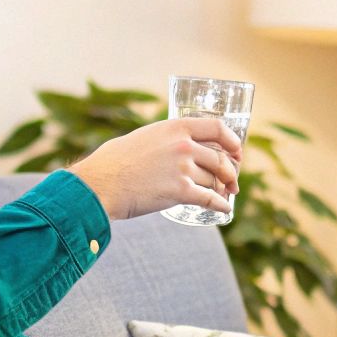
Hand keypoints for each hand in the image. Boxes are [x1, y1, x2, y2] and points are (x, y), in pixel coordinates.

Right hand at [69, 118, 243, 220]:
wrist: (100, 184)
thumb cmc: (114, 162)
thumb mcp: (144, 137)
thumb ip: (165, 139)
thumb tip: (177, 147)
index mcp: (175, 127)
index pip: (217, 128)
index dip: (232, 141)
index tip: (237, 151)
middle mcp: (183, 145)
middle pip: (220, 159)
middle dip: (231, 172)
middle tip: (232, 182)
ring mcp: (183, 168)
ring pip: (213, 180)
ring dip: (222, 190)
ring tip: (224, 196)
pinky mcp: (180, 191)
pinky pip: (210, 199)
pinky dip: (221, 205)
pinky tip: (226, 209)